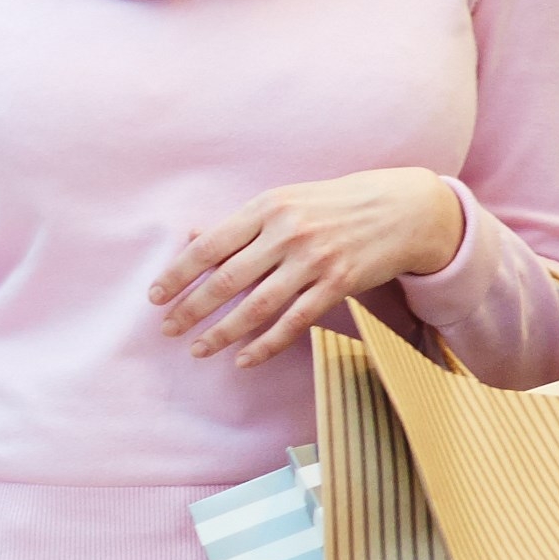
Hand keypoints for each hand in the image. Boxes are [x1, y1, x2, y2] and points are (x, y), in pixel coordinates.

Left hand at [148, 168, 469, 368]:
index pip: (210, 245)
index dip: (178, 273)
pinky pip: (294, 321)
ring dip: (223, 332)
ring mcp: (314, 260)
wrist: (402, 208)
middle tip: (167, 329)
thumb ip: (241, 224)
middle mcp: (288, 232)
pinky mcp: (338, 284)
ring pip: (257, 305)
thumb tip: (191, 238)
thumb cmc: (334, 204)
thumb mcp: (285, 200)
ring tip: (198, 349)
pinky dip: (265, 344)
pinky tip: (243, 359)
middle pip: (227, 279)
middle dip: (192, 308)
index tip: (156, 296)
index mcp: (268, 207)